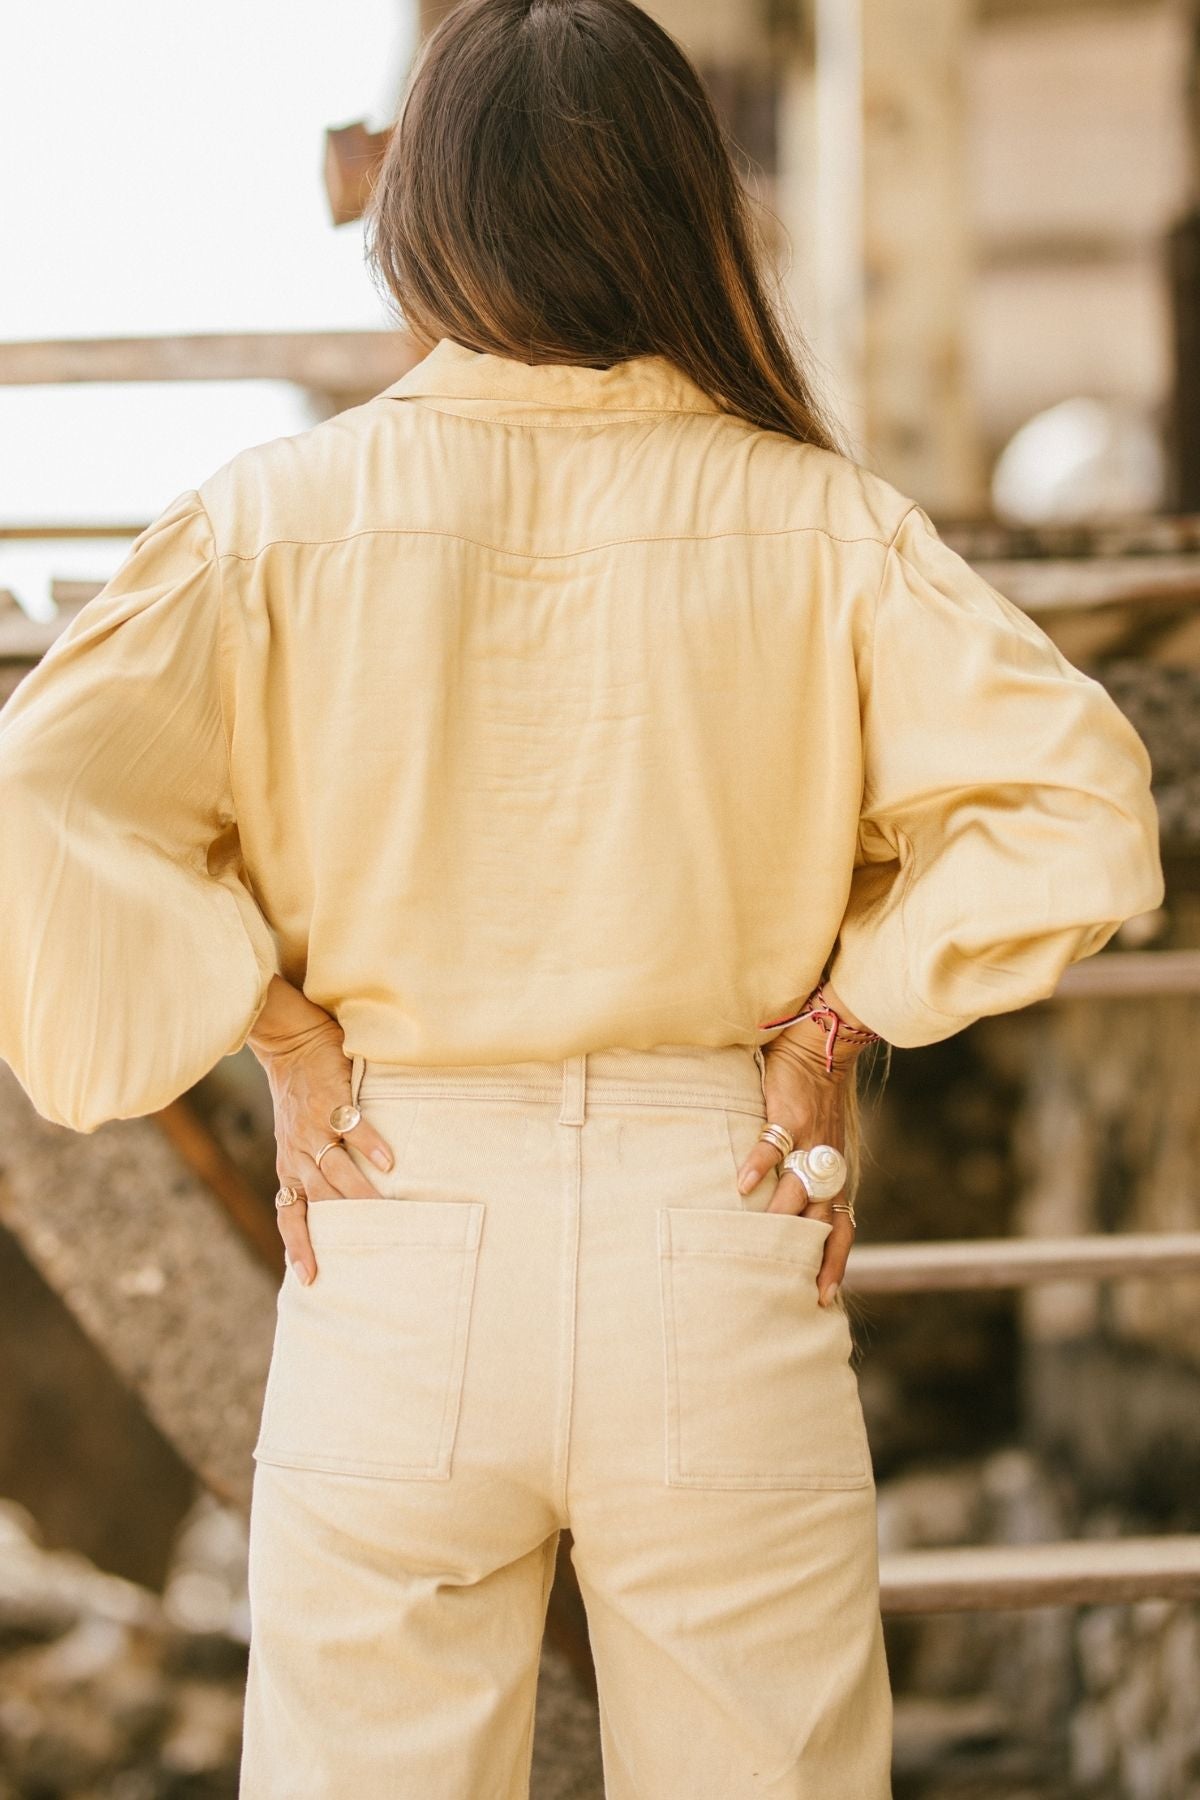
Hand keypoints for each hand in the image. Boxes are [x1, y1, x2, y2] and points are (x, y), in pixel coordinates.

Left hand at [247, 977, 394, 1284]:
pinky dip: (369, 1144)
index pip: (289, 1216)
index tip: (311, 1279)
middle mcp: (298, 1154)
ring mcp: (313, 1128)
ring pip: (334, 1169)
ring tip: (384, 1215)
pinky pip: (351, 1127)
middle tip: (366, 1255)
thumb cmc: (300, 1097)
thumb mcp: (298, 1140)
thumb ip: (313, 1169)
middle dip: (339, 1230)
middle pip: (319, 1200)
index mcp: (290, 1167)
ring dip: (358, 1194)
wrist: (290, 1045)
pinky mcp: (331, 1101)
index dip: (298, 1246)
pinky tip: (389, 1162)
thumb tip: (340, 1204)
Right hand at [737, 981, 867, 1308]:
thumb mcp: (824, 1140)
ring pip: (796, 1190)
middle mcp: (827, 1164)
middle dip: (808, 1256)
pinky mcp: (789, 1117)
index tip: (824, 1296)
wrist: (825, 1046)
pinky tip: (738, 1185)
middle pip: (822, 1220)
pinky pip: (771, 1148)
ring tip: (757, 1247)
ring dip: (779, 1220)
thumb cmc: (819, 1095)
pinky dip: (756, 1168)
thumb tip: (792, 1202)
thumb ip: (812, 1170)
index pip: (842, 1227)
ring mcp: (809, 1142)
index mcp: (836, 1172)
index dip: (834, 1261)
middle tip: (793, 1288)